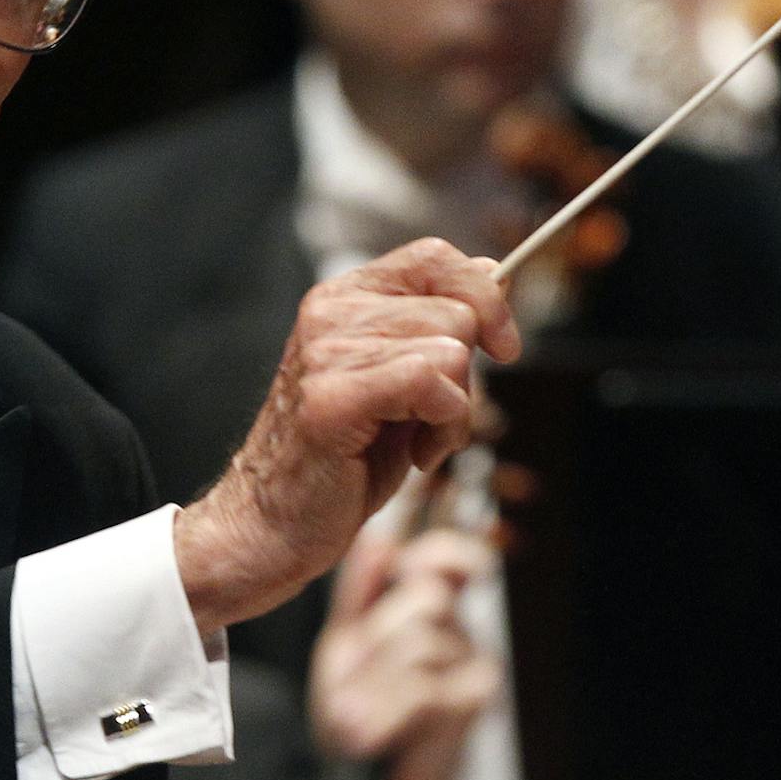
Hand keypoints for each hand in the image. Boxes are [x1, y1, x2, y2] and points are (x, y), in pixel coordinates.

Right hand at [172, 238, 518, 634]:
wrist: (276, 523)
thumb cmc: (345, 458)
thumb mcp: (403, 379)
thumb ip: (439, 326)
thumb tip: (495, 270)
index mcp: (344, 298)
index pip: (434, 256)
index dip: (485, 294)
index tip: (504, 347)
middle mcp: (329, 312)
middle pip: (457, 314)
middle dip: (468, 377)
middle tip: (430, 420)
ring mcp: (325, 352)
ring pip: (451, 352)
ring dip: (456, 412)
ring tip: (416, 440)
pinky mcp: (331, 397)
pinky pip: (428, 382)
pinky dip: (444, 427)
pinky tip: (417, 455)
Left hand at [309, 528, 501, 779]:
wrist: (367, 774)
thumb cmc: (357, 707)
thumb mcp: (345, 640)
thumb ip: (359, 589)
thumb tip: (383, 539)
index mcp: (425, 606)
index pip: (448, 557)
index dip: (443, 548)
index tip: (411, 559)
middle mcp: (457, 628)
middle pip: (427, 596)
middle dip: (378, 637)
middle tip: (350, 679)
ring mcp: (475, 662)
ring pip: (422, 643)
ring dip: (374, 683)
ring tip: (355, 713)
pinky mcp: (479, 700)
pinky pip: (426, 687)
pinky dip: (389, 711)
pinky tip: (374, 730)